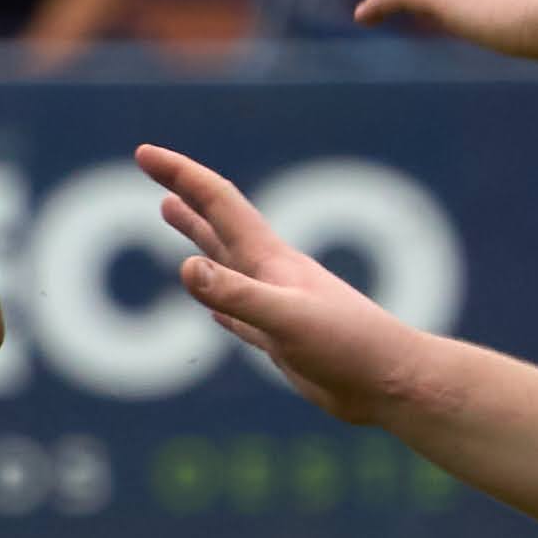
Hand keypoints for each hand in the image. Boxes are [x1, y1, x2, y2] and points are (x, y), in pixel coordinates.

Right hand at [142, 140, 438, 425]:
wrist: (393, 383)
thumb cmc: (350, 348)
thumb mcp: (287, 321)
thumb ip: (237, 295)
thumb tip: (186, 267)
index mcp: (271, 260)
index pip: (217, 203)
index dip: (180, 175)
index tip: (144, 153)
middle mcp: (270, 274)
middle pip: (217, 223)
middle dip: (183, 194)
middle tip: (152, 169)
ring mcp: (276, 305)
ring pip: (225, 263)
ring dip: (196, 237)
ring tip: (170, 214)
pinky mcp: (281, 339)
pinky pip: (238, 313)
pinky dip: (217, 301)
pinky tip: (212, 306)